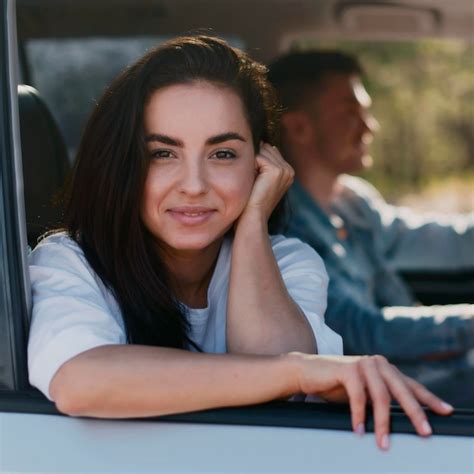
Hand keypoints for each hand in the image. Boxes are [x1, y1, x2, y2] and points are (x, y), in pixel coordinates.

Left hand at [240, 143, 293, 222]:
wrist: (254, 216)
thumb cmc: (253, 200)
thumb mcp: (261, 179)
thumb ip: (264, 163)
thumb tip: (261, 143)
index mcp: (288, 172)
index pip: (270, 151)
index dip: (257, 159)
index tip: (253, 176)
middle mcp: (289, 170)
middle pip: (266, 149)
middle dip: (255, 158)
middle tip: (251, 178)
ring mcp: (284, 170)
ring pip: (262, 151)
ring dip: (252, 163)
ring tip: (252, 180)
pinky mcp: (276, 170)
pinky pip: (258, 157)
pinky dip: (250, 166)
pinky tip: (252, 180)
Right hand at [290, 353, 453, 449]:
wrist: (306, 372)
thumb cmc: (335, 384)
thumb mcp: (364, 393)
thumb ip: (380, 398)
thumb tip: (403, 419)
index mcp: (384, 368)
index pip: (411, 384)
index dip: (428, 399)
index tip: (445, 412)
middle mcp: (377, 363)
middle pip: (401, 389)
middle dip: (414, 412)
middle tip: (424, 432)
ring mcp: (362, 363)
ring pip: (381, 395)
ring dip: (382, 422)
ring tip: (383, 443)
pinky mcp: (347, 368)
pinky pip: (358, 395)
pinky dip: (359, 415)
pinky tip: (358, 430)